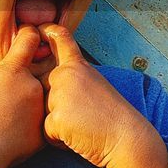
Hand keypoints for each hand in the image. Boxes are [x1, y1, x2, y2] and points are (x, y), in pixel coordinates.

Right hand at [0, 25, 46, 167]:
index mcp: (12, 70)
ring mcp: (40, 108)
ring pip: (35, 100)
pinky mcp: (43, 130)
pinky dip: (28, 125)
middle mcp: (31, 84)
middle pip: (31, 76)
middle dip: (19, 83)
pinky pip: (38, 121)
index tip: (28, 36)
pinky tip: (13, 133)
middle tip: (2, 99)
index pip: (28, 41)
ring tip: (6, 119)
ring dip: (25, 105)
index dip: (28, 35)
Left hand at [38, 24, 167, 167]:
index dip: (49, 31)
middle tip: (84, 114)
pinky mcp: (55, 118)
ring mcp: (59, 96)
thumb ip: (75, 78)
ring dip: (58, 123)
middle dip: (57, 105)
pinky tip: (78, 136)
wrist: (126, 138)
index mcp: (77, 66)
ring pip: (44, 111)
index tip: (41, 28)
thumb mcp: (95, 84)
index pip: (61, 41)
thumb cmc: (113, 116)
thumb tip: (54, 78)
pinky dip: (59, 139)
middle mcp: (65, 76)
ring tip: (82, 125)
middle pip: (45, 88)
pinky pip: (47, 131)